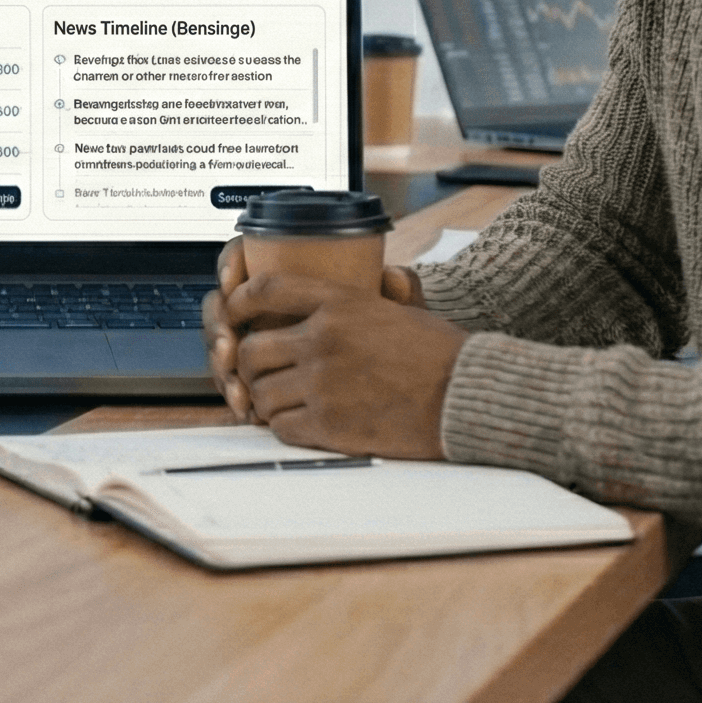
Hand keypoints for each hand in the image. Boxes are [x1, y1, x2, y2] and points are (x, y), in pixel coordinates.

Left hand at [223, 271, 468, 459]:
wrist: (468, 397)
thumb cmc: (443, 354)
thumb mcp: (405, 308)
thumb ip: (379, 293)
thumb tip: (385, 275)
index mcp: (340, 303)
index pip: (266, 289)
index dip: (240, 301)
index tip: (234, 311)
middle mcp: (323, 339)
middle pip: (252, 350)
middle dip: (250, 366)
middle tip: (262, 374)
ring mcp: (323, 383)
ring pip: (262, 392)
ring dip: (267, 400)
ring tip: (286, 402)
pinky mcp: (329, 424)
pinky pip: (281, 426)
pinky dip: (285, 427)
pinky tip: (303, 424)